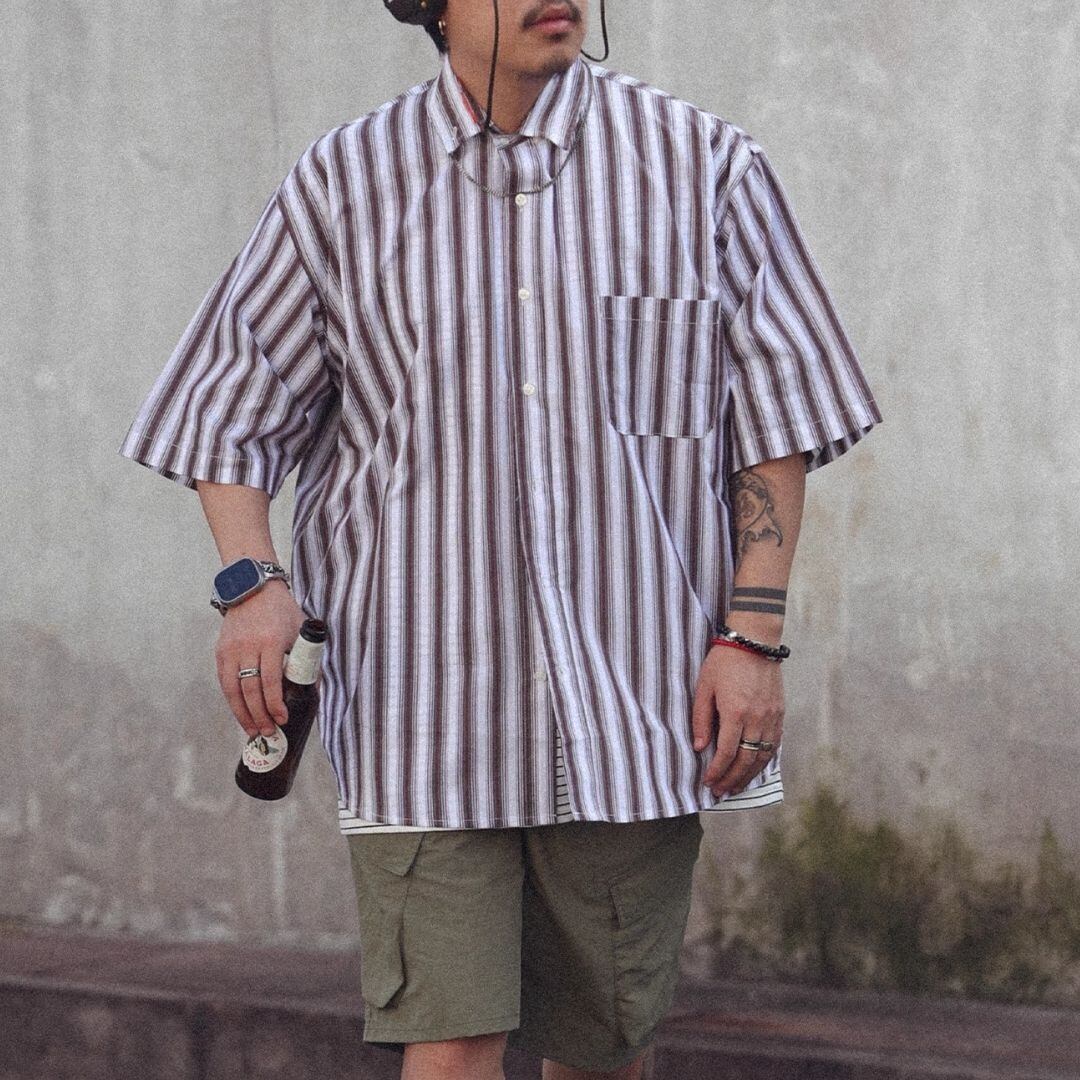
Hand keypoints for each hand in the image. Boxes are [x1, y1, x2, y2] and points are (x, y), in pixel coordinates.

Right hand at [214, 580, 306, 739]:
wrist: (252, 589)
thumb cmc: (282, 612)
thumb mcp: (300, 631)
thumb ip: (307, 659)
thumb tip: (313, 690)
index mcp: (271, 642)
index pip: (271, 681)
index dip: (275, 704)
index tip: (283, 719)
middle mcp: (248, 647)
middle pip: (251, 690)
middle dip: (260, 715)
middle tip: (268, 732)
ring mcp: (231, 650)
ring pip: (233, 690)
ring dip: (243, 714)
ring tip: (253, 731)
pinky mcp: (220, 652)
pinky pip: (224, 683)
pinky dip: (232, 701)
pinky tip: (241, 713)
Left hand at [691, 644, 783, 797]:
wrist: (755, 641)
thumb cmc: (724, 662)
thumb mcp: (704, 687)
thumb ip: (701, 719)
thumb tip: (700, 747)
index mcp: (736, 712)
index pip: (727, 753)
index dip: (717, 772)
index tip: (708, 782)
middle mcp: (757, 718)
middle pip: (746, 760)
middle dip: (732, 780)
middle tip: (720, 792)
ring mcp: (771, 717)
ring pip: (762, 756)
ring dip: (749, 775)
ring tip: (736, 787)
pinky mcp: (780, 713)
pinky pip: (774, 744)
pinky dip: (764, 760)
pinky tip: (754, 768)